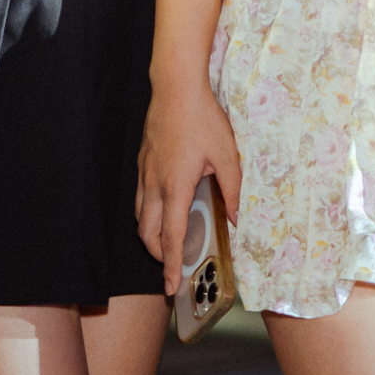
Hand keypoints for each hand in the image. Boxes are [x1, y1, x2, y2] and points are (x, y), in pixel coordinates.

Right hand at [135, 79, 241, 297]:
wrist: (175, 88)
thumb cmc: (203, 119)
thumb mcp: (226, 155)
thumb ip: (232, 189)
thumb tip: (235, 219)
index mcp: (175, 187)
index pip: (172, 237)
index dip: (171, 265)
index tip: (171, 286)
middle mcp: (154, 184)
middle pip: (147, 233)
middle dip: (159, 255)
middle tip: (174, 265)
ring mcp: (144, 173)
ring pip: (140, 216)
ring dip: (151, 235)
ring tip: (169, 242)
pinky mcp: (142, 161)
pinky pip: (140, 197)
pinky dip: (148, 214)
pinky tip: (164, 208)